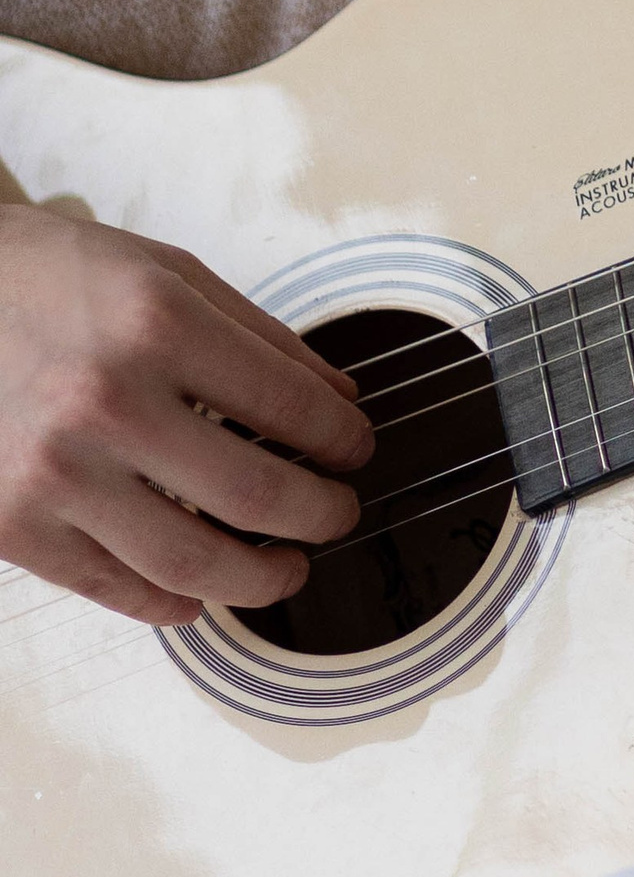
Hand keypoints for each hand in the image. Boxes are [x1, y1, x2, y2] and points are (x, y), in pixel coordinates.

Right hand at [0, 201, 372, 622]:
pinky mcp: (10, 525)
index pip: (289, 405)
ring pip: (188, 563)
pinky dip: (167, 603)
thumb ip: (259, 337)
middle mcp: (107, 403)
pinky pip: (108, 587)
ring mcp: (54, 473)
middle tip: (339, 516)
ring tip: (286, 570)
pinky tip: (199, 595)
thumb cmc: (54, 279)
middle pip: (253, 495)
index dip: (342, 439)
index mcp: (158, 326)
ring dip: (258, 579)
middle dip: (320, 515)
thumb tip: (337, 400)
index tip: (356, 450)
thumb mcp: (168, 273)